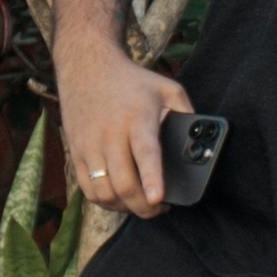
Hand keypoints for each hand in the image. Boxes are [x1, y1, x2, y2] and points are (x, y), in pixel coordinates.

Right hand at [58, 42, 194, 217]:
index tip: (158, 198)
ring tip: (139, 204)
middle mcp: (110, 134)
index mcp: (137, 118)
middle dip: (143, 207)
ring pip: (104, 191)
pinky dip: (104, 201)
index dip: (152, 178)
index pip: (145, 153)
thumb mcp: (167, 89)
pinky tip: (118, 198)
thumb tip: (200, 141)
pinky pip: (87, 189)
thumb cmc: (132, 82)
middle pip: (123, 182)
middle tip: (158, 209)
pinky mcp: (76, 152)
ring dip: (124, 207)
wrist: (87, 67)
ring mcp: (90, 145)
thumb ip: (186, 113)